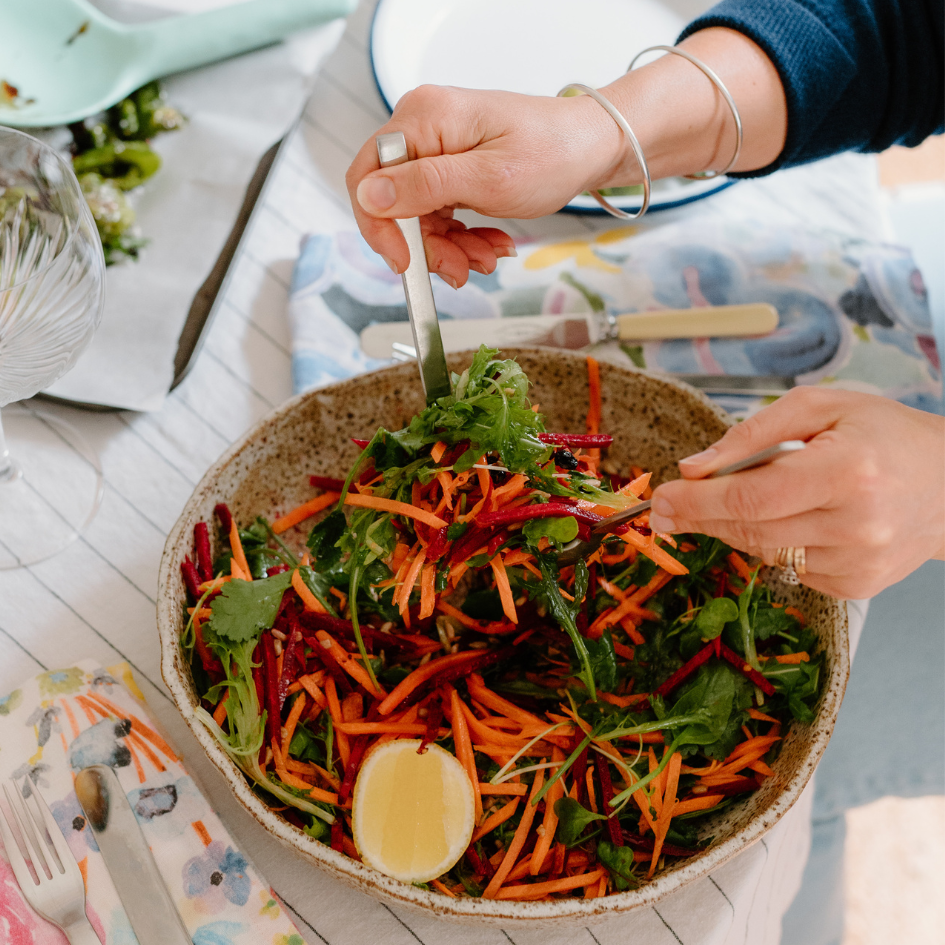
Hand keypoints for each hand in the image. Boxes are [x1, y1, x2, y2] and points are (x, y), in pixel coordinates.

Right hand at [345, 85, 623, 286]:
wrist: (591, 146)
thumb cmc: (552, 152)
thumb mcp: (489, 179)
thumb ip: (425, 186)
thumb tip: (369, 196)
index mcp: (423, 119)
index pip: (367, 178)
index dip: (380, 227)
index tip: (405, 263)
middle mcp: (422, 129)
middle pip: (393, 204)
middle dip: (427, 246)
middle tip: (460, 270)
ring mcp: (436, 149)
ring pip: (418, 217)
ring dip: (449, 247)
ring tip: (487, 257)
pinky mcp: (450, 168)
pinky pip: (439, 214)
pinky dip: (461, 238)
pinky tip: (489, 245)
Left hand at [649, 388, 944, 598]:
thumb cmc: (883, 435)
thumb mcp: (820, 407)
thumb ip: (752, 434)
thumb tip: (693, 468)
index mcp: (848, 472)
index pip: (752, 497)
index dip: (696, 502)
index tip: (659, 500)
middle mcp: (857, 525)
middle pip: (750, 529)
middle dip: (700, 517)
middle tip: (666, 507)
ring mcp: (859, 563)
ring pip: (763, 552)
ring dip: (737, 527)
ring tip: (745, 498)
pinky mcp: (856, 586)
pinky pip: (787, 568)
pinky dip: (774, 543)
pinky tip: (795, 519)